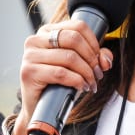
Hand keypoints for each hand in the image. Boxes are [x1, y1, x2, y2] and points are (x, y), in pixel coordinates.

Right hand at [12, 20, 113, 134]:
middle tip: (97, 74)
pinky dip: (77, 81)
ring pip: (69, 57)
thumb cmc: (58, 83)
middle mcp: (35, 40)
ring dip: (86, 73)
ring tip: (91, 83)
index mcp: (47, 32)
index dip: (94, 43)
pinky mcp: (29, 72)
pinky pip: (60, 73)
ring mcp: (30, 56)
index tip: (99, 60)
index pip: (78, 26)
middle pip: (74, 39)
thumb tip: (105, 59)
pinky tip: (81, 87)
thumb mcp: (78, 66)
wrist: (39, 108)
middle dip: (91, 58)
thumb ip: (95, 57)